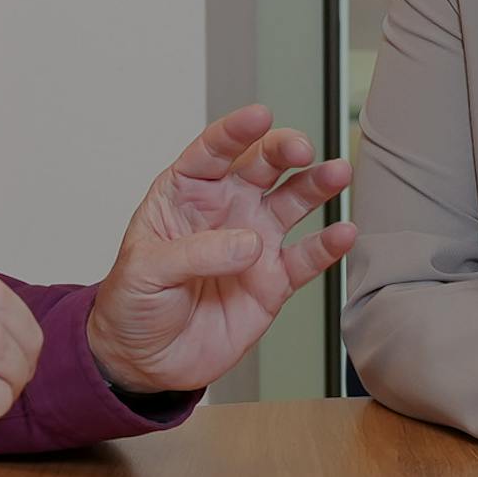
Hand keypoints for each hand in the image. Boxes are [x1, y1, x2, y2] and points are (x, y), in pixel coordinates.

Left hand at [81, 106, 355, 394]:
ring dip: (316, 185)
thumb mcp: (145, 271)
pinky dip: (328, 245)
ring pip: (293, 202)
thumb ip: (195, 253)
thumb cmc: (132, 304)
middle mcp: (226, 210)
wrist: (145, 359)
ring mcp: (254, 243)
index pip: (211, 152)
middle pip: (261, 167)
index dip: (235, 133)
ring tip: (337, 174)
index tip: (258, 117)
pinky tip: (345, 232)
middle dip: (284, 150)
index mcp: (185, 195)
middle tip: (300, 149)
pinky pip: (307, 258)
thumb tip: (249, 244)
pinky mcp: (274, 281)